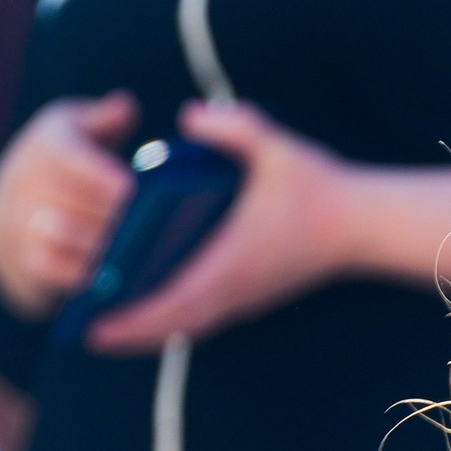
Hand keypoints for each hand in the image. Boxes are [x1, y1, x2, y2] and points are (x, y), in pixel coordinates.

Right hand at [0, 91, 137, 319]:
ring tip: (140, 247)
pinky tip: (121, 272)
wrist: (13, 214)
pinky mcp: (26, 261)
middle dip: (112, 214)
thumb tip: (125, 107)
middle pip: (70, 200)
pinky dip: (87, 272)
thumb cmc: (65, 166)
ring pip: (62, 236)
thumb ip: (104, 120)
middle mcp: (24, 182)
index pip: (65, 156)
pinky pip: (55, 270)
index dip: (99, 175)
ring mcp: (20, 223)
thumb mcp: (79, 130)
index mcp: (47, 144)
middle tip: (152, 226)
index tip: (132, 189)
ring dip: (102, 242)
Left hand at [85, 99, 355, 354]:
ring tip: (109, 330)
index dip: (135, 316)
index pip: (177, 299)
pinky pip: (203, 317)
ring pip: (189, 325)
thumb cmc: (321, 188)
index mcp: (236, 259)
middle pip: (175, 324)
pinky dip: (172, 321)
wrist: (363, 224)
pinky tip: (149, 314)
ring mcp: (246, 295)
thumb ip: (235, 127)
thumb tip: (189, 117)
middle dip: (131, 334)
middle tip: (88, 334)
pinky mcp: (252, 294)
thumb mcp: (280, 148)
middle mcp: (238, 287)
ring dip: (150, 331)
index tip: (98, 324)